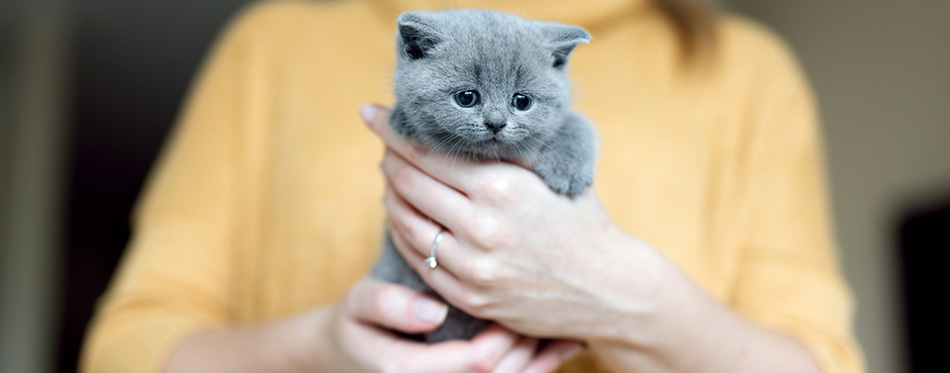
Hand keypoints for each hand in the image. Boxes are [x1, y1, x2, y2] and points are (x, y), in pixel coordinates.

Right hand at [304, 279, 581, 372]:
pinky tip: (562, 346)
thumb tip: (434, 312)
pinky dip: (540, 368)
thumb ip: (386, 304)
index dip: (501, 335)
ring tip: (567, 325)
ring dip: (542, 359)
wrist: (345, 355)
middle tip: (548, 304)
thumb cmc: (354, 324)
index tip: (512, 299)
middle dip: (527, 344)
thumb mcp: (355, 305)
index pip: (475, 363)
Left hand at [361, 104, 663, 341]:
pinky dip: (404, 235)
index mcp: (502, 187)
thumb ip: (508, 148)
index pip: (427, 152)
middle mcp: (482, 227)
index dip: (393, 131)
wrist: (608, 288)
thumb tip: (462, 119)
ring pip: (406, 223)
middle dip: (388, 159)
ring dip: (391, 197)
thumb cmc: (582, 221)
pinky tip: (404, 218)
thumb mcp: (552, 171)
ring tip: (390, 180)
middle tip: (385, 146)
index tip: (374, 114)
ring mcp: (473, 267)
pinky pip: (419, 261)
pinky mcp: (471, 297)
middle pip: (408, 184)